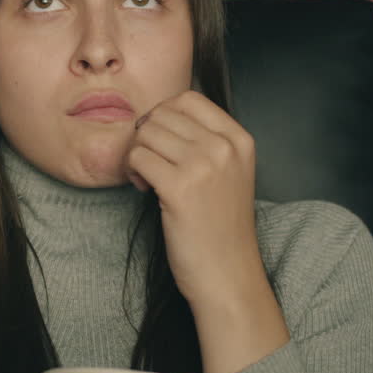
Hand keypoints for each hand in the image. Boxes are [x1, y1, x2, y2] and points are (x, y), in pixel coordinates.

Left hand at [127, 91, 259, 302]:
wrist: (228, 273)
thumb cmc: (221, 226)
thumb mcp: (229, 172)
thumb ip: (205, 140)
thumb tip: (155, 116)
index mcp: (239, 139)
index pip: (187, 99)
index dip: (164, 116)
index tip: (162, 143)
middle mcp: (224, 147)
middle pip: (162, 115)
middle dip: (147, 137)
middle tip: (150, 166)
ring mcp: (203, 166)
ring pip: (146, 134)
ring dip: (137, 154)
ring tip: (148, 179)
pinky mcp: (179, 188)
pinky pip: (137, 158)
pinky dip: (133, 172)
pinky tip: (145, 190)